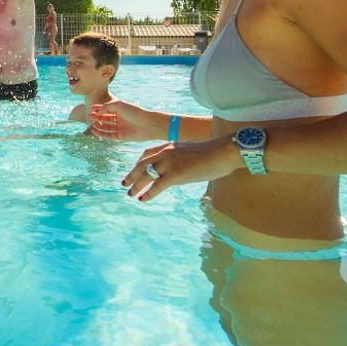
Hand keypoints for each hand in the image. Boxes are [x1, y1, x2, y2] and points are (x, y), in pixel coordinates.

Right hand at [89, 100, 167, 140]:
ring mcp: (121, 128)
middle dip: (98, 117)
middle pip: (106, 118)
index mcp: (120, 109)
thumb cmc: (134, 112)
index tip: (91, 108)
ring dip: (99, 126)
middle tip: (90, 116)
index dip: (99, 108)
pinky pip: (110, 135)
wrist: (148, 125)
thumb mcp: (119, 105)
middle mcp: (120, 118)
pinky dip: (102, 134)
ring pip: (107, 127)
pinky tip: (96, 131)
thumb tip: (98, 112)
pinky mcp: (122, 136)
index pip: (107, 108)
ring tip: (92, 124)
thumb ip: (107, 107)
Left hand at [121, 137, 241, 201]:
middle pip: (142, 164)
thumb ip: (180, 158)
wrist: (222, 151)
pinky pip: (157, 186)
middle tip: (124, 184)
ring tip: (129, 194)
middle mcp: (165, 152)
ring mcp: (169, 163)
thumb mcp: (190, 152)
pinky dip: (148, 193)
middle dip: (131, 174)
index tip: (134, 170)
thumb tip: (177, 170)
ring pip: (146, 175)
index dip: (138, 163)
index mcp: (169, 145)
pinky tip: (142, 199)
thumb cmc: (212, 153)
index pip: (147, 153)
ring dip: (136, 185)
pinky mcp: (176, 174)